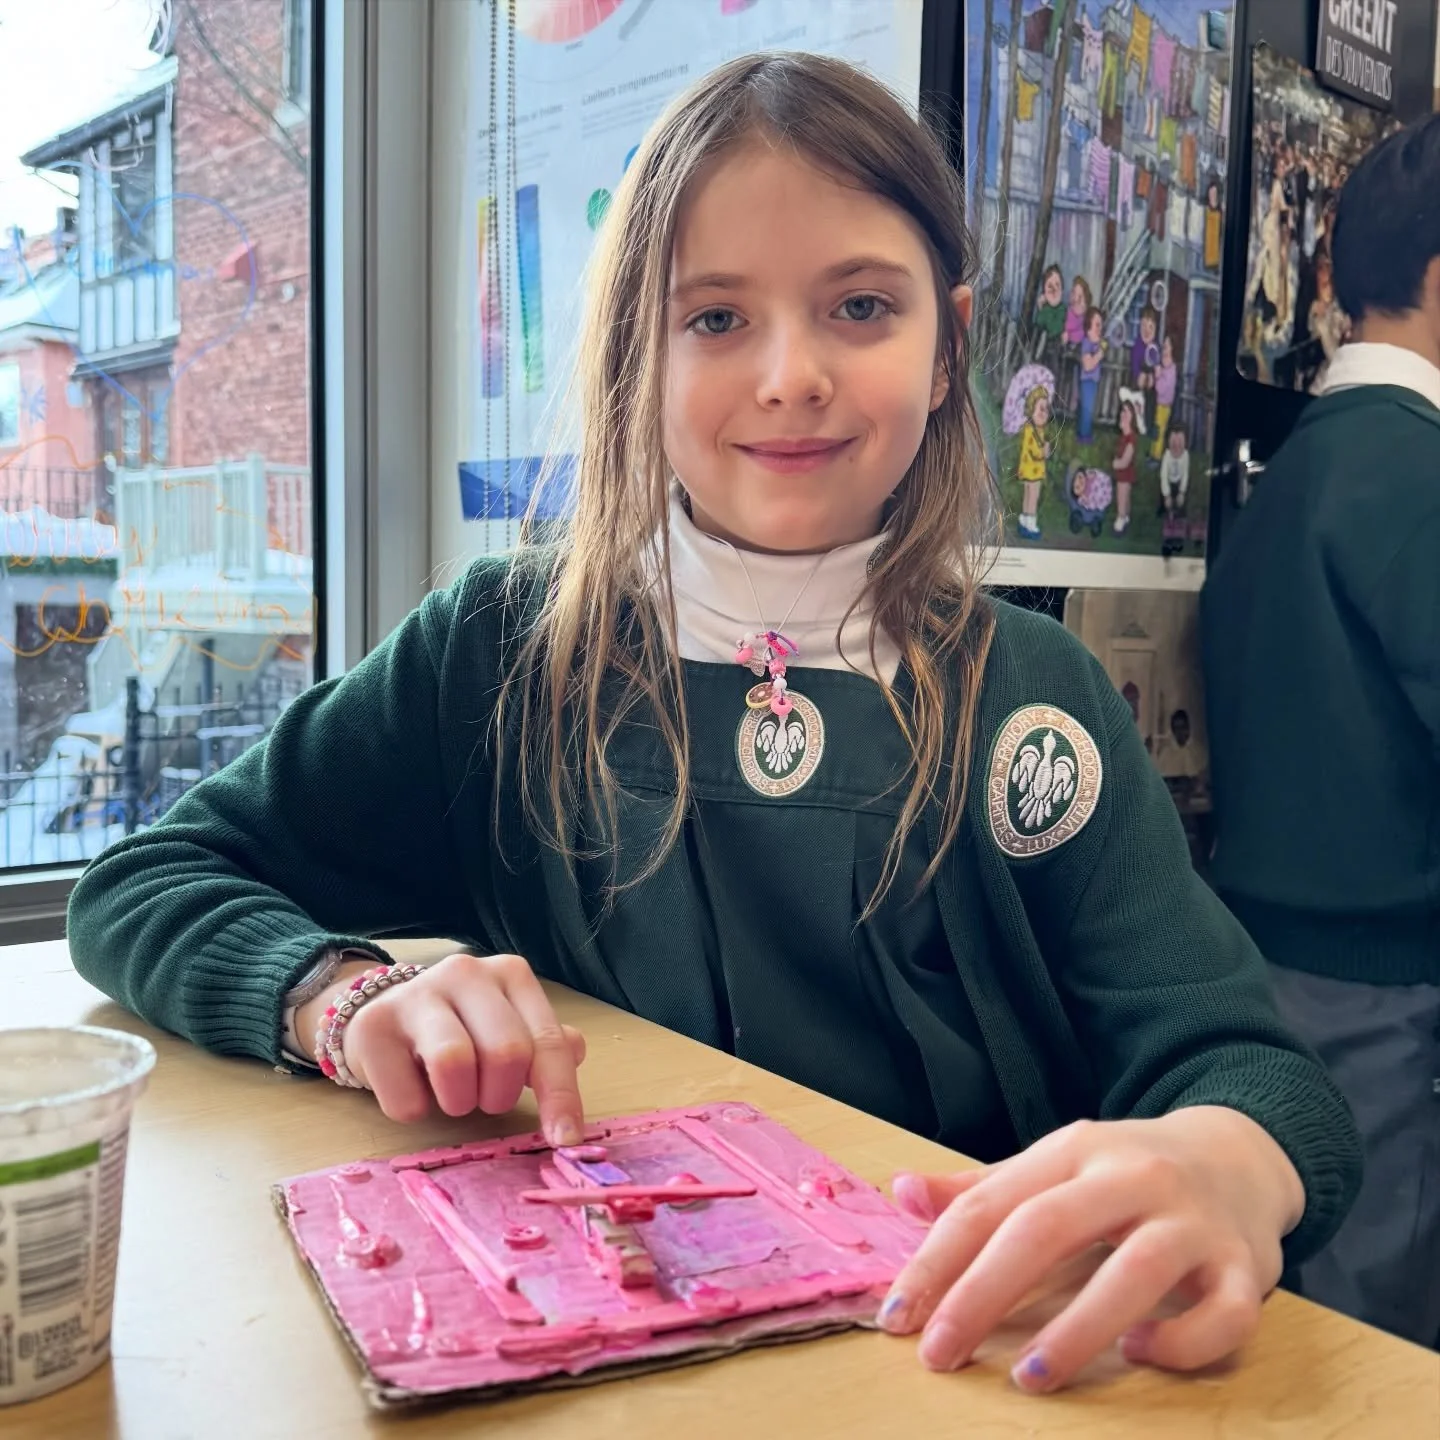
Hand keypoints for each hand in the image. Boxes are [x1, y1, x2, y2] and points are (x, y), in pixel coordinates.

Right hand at [300, 952, 586, 1142]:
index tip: (565, 1139)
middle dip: (500, 1095)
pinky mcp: (373, 1027)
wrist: (379, 1017)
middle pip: (506, 1053)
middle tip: (484, 1097)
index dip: (560, 1095)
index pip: (547, 1041)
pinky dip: (416, 1110)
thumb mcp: (508, 1029)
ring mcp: (416, 994)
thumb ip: (543, 1044)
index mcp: (510, 975)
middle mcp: (466, 973)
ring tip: (452, 1094)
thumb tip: (576, 1052)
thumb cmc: (460, 1029)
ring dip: (459, 1102)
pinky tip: (412, 1087)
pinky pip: (407, 1099)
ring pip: (454, 1064)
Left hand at [879, 1107, 1304, 1393]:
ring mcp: (1192, 1220)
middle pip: (1046, 1228)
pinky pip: (1224, 1311)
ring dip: (1077, 1330)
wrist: (1237, 1156)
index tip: (899, 1315)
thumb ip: (982, 1187)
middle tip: (940, 1354)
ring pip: (1134, 1271)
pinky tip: (1140, 1353)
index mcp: (1073, 1150)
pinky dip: (1182, 1340)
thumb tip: (903, 1192)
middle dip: (984, 1293)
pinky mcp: (1246, 1266)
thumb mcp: (1054, 1165)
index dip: (937, 1259)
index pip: (990, 1202)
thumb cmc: (1125, 1173)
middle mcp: (1130, 1175)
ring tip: (1029, 1379)